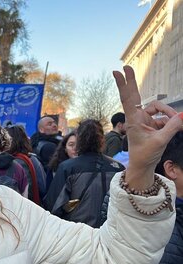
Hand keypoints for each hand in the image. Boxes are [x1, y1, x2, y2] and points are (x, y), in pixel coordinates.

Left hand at [113, 65, 182, 188]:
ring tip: (178, 121)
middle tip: (126, 66)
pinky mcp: (153, 124)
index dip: (124, 85)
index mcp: (134, 120)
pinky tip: (178, 123)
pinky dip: (171, 121)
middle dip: (131, 82)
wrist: (143, 166)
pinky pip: (165, 117)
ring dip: (169, 113)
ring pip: (159, 108)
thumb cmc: (145, 155)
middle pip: (135, 95)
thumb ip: (172, 127)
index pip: (128, 99)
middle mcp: (137, 117)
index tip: (117, 72)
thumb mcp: (160, 141)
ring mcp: (145, 120)